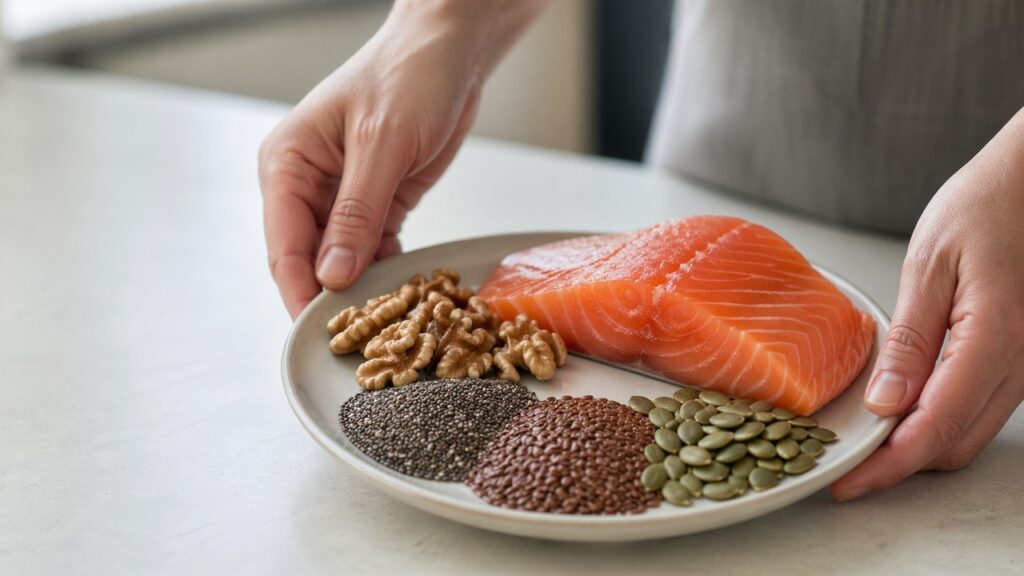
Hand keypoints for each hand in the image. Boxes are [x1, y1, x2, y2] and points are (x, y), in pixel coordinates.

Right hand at [259, 0, 546, 317]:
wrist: (451, 53)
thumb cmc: (409, 77)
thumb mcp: (383, 143)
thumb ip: (357, 212)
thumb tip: (333, 275)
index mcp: (287, 163)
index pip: (283, 244)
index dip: (298, 292)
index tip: (317, 334)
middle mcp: (307, 185)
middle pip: (308, 260)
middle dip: (331, 297)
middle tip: (358, 340)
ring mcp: (341, 198)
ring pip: (341, 261)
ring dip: (362, 290)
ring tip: (386, 324)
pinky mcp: (376, 204)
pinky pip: (374, 251)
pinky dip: (387, 271)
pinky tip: (404, 293)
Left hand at [832, 108, 1023, 500]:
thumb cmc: (985, 207)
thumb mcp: (931, 264)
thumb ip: (911, 340)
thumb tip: (886, 403)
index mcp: (995, 338)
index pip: (936, 427)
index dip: (889, 465)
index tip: (847, 483)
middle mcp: (1020, 363)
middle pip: (954, 443)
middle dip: (899, 464)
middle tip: (844, 463)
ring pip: (969, 432)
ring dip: (918, 446)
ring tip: (864, 441)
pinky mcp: (1020, 359)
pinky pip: (980, 408)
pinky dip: (938, 421)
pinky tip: (900, 409)